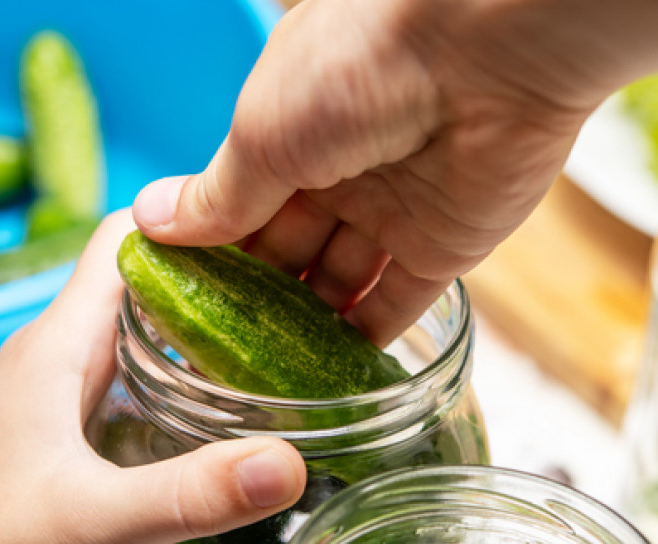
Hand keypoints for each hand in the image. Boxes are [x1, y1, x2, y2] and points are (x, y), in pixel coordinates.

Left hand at [0, 212, 306, 543]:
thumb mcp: (94, 521)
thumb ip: (191, 494)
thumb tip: (286, 464)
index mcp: (56, 344)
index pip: (125, 238)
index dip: (193, 225)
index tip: (266, 240)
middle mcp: (57, 353)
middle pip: (145, 281)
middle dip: (216, 282)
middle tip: (296, 299)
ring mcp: (57, 390)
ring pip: (141, 332)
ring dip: (201, 334)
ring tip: (274, 348)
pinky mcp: (62, 428)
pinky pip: (132, 379)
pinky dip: (181, 381)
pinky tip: (220, 414)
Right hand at [132, 0, 657, 344]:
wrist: (499, 24)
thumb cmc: (364, 53)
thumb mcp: (269, 128)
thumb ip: (225, 192)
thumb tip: (158, 223)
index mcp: (284, 128)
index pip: (231, 208)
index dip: (204, 262)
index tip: (172, 315)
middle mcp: (338, 168)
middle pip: (284, 255)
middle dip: (253, 308)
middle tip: (211, 372)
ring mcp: (393, 208)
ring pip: (335, 289)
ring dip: (304, 337)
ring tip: (259, 394)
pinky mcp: (448, 244)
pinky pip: (394, 308)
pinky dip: (363, 346)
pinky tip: (328, 387)